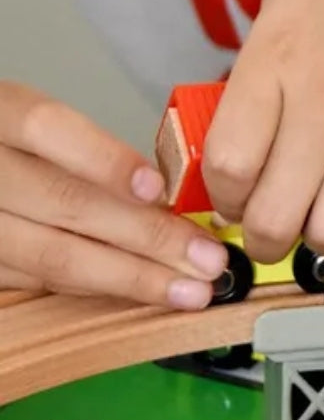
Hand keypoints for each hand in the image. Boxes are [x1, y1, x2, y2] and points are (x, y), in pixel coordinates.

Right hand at [0, 83, 227, 307]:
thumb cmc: (16, 146)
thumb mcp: (41, 128)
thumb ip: (90, 152)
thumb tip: (170, 195)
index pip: (45, 127)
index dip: (103, 159)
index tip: (159, 189)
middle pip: (65, 202)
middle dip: (148, 235)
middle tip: (208, 258)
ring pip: (54, 255)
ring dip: (133, 277)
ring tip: (192, 290)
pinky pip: (44, 282)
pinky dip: (103, 287)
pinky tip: (148, 292)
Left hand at [200, 0, 323, 263]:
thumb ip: (266, 43)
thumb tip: (258, 90)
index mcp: (276, 59)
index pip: (228, 166)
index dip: (223, 198)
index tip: (232, 198)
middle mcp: (323, 104)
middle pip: (275, 217)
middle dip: (265, 236)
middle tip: (272, 227)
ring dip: (323, 239)